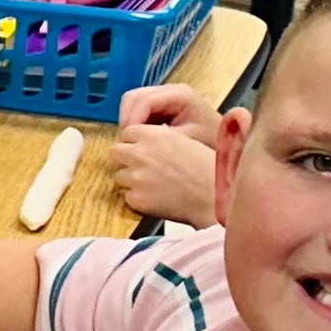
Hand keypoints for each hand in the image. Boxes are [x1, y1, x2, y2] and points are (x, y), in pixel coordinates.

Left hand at [107, 84, 220, 225]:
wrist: (214, 196)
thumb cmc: (207, 169)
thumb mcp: (184, 140)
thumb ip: (159, 139)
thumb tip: (142, 142)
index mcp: (154, 135)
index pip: (127, 132)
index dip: (134, 142)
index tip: (141, 149)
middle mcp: (140, 153)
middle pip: (115, 152)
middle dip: (125, 159)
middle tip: (140, 167)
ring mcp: (136, 177)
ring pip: (119, 175)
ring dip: (130, 179)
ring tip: (151, 184)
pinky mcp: (136, 198)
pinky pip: (127, 196)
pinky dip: (137, 198)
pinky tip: (155, 198)